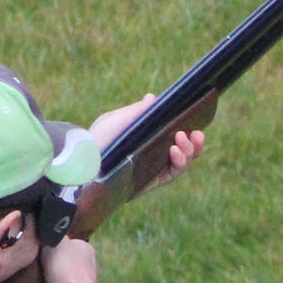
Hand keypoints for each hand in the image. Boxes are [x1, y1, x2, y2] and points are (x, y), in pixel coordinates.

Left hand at [88, 95, 206, 188]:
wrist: (85, 161)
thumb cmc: (97, 139)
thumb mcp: (118, 120)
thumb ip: (138, 111)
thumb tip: (153, 98)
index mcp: (146, 140)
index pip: (172, 135)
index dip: (186, 129)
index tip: (194, 121)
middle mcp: (152, 156)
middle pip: (183, 151)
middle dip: (194, 143)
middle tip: (197, 133)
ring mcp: (152, 170)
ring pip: (182, 164)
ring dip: (189, 151)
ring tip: (182, 140)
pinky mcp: (150, 183)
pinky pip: (172, 175)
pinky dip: (179, 162)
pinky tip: (176, 150)